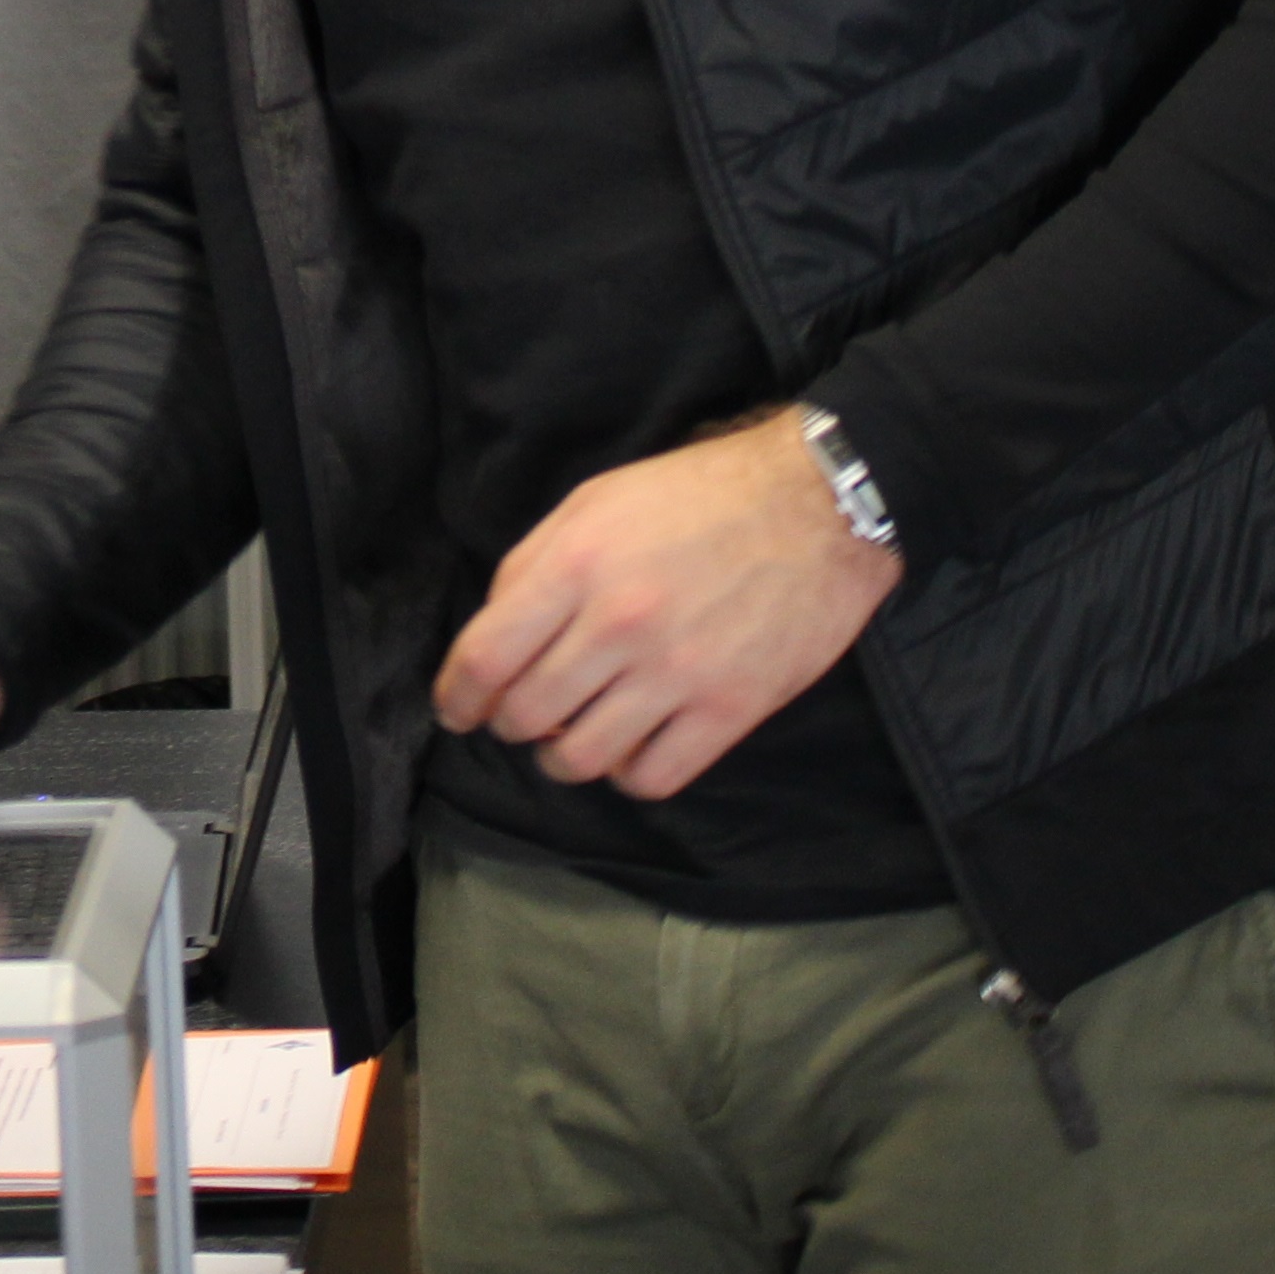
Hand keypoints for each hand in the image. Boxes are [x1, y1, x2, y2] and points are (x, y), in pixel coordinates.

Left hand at [431, 409, 902, 799]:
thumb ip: (534, 563)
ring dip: (561, 758)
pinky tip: (630, 747)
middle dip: (510, 724)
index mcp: (576, 567)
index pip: (485, 658)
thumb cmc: (699, 496)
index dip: (457, 697)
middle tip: (521, 717)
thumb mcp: (596, 502)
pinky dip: (627, 773)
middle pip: (527, 714)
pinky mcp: (731, 709)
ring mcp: (677, 673)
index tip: (457, 711)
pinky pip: (653, 777)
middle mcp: (619, 625)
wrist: (817, 507)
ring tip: (570, 738)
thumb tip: (493, 629)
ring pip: (582, 757)